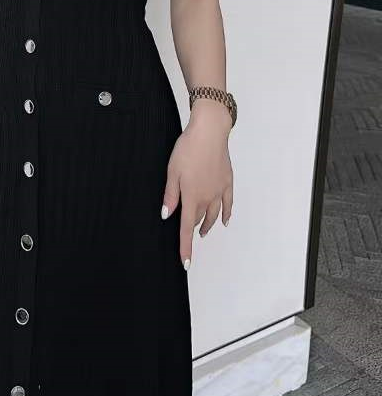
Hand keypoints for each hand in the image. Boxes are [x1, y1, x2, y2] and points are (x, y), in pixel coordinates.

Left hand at [161, 113, 233, 269]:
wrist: (210, 132)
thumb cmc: (188, 149)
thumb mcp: (172, 172)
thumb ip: (170, 195)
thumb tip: (167, 215)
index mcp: (191, 197)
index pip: (186, 229)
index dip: (185, 247)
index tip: (186, 263)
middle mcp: (208, 197)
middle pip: (199, 221)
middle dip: (192, 229)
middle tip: (185, 234)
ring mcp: (220, 190)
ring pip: (214, 215)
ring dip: (207, 225)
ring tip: (203, 232)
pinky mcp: (227, 182)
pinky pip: (228, 204)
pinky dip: (226, 214)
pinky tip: (225, 220)